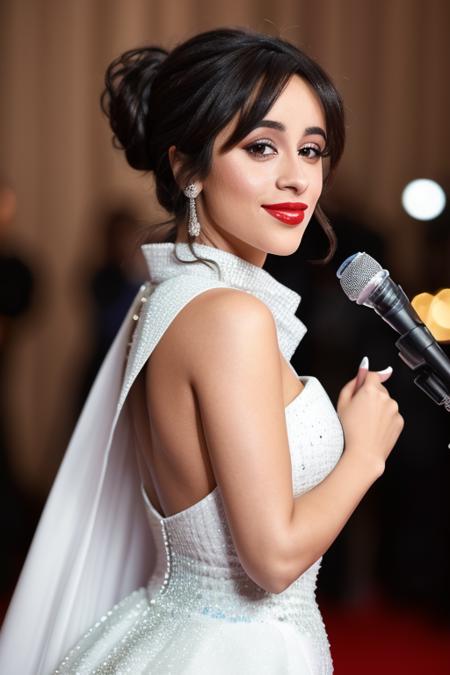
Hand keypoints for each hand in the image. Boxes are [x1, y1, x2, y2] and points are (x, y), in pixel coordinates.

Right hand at [337, 358, 403, 472]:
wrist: (364, 453)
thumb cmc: (350, 431)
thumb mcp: (342, 403)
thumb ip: (351, 384)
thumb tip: (361, 373)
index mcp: (371, 390)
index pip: (372, 374)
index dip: (365, 380)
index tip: (363, 386)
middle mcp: (386, 398)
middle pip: (379, 389)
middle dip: (371, 395)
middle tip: (359, 410)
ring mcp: (394, 410)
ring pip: (386, 402)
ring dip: (378, 408)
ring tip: (366, 422)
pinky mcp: (400, 421)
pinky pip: (391, 415)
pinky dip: (385, 419)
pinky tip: (374, 428)